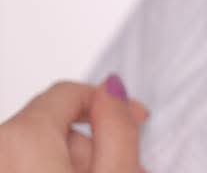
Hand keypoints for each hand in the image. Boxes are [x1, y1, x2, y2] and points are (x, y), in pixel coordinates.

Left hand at [0, 74, 149, 171]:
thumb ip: (118, 126)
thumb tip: (112, 91)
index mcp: (22, 137)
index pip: (69, 91)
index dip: (112, 101)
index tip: (135, 117)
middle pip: (53, 125)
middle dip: (92, 144)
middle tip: (119, 167)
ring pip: (36, 151)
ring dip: (71, 164)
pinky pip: (21, 166)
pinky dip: (48, 172)